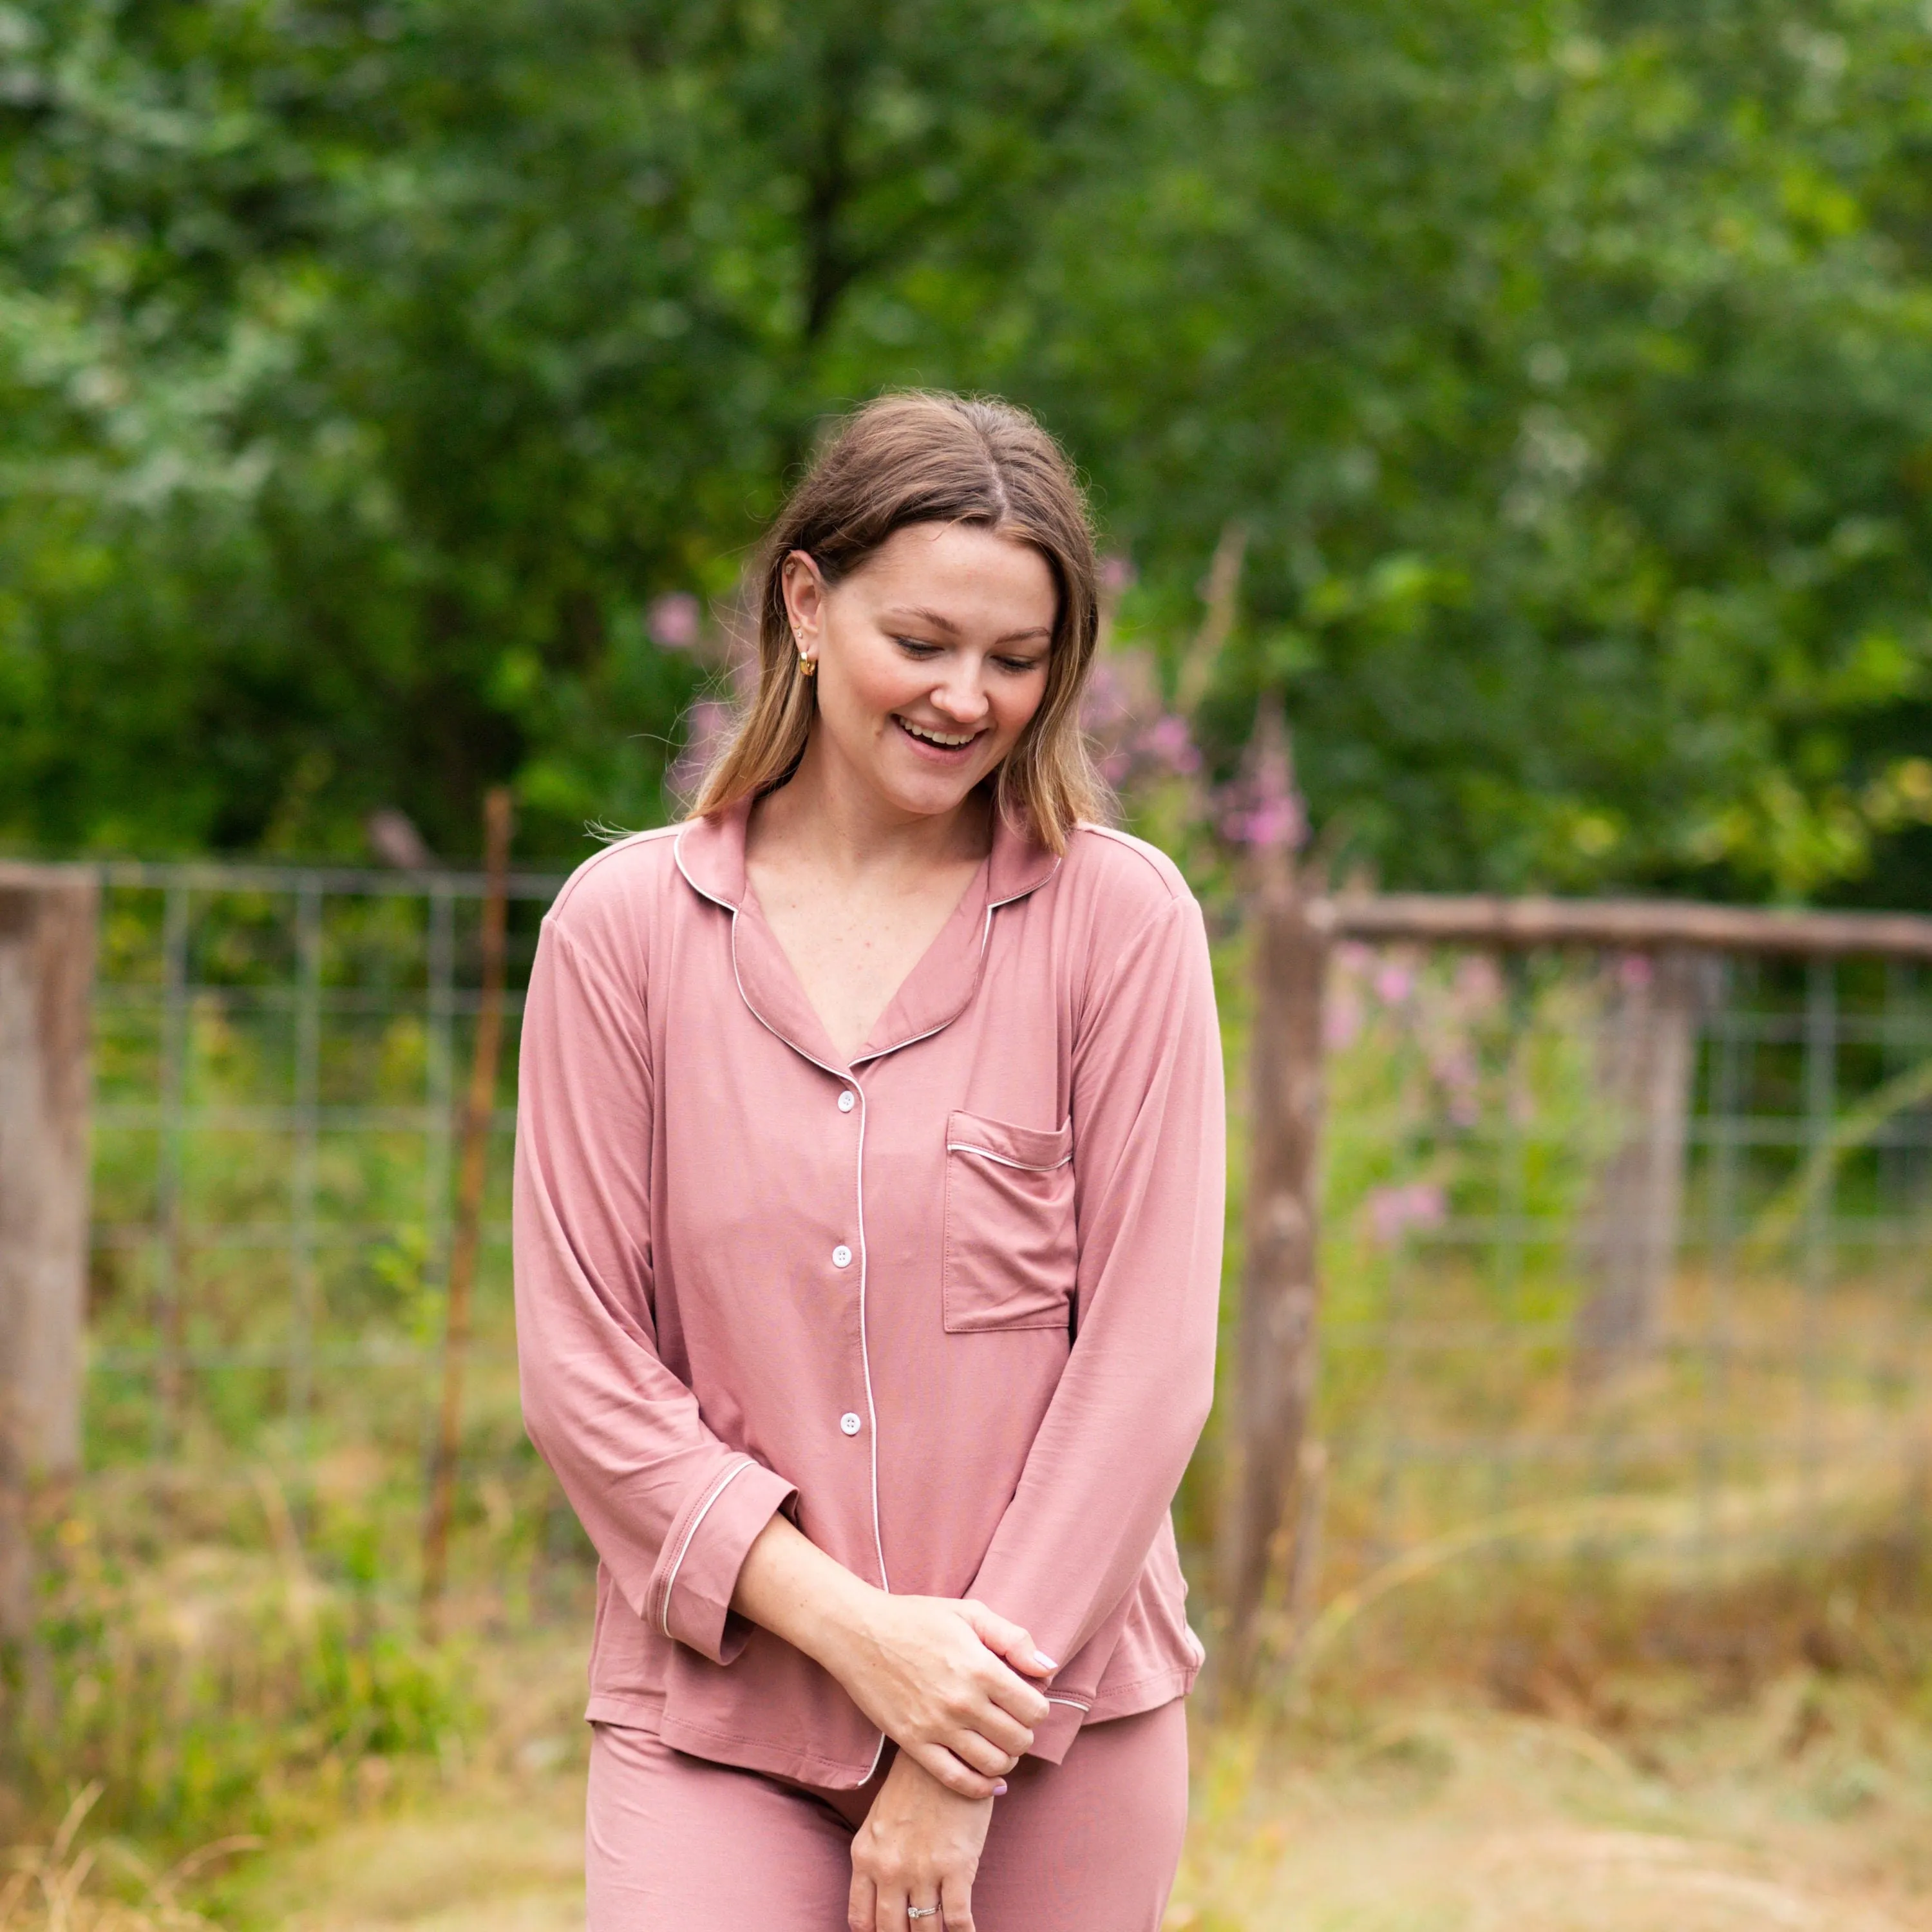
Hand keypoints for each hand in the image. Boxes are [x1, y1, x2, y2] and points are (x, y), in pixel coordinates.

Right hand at [822, 1592, 1052, 1797]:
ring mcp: (936, 1727)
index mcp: (981, 1667)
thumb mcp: (970, 1613)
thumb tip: (1048, 1669)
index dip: (1038, 1707)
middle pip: (1018, 1741)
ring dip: (1006, 1759)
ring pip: (993, 1764)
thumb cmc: (917, 1618)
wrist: (860, 1633)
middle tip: (1012, 1722)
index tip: (1026, 1700)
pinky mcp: (913, 1743)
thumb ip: (1013, 1639)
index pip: (1034, 1709)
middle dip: (1024, 1734)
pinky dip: (980, 1786)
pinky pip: (956, 1780)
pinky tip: (988, 1779)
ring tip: (999, 1744)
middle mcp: (962, 1702)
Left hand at [849, 1750, 993, 1931]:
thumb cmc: (914, 1784)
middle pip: (892, 1930)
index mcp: (865, 1856)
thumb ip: (875, 1857)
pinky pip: (958, 1919)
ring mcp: (922, 1870)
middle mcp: (889, 1869)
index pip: (861, 1919)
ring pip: (925, 1929)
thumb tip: (883, 1897)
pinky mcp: (956, 1867)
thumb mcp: (879, 1820)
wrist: (946, 1752)